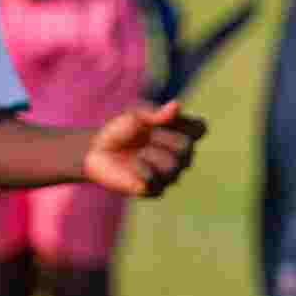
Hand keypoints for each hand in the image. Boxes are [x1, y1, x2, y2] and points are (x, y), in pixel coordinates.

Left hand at [83, 105, 204, 197]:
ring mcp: (170, 175)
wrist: (95, 151)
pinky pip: (156, 181)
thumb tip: (176, 105)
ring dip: (150, 154)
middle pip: (187, 147)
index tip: (162, 120)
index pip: (200, 128)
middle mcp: (181, 156)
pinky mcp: (155, 190)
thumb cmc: (118, 129)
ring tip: (138, 153)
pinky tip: (133, 164)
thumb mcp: (133, 114)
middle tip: (145, 137)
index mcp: (181, 134)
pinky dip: (141, 170)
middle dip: (161, 138)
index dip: (183, 123)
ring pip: (174, 166)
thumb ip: (154, 112)